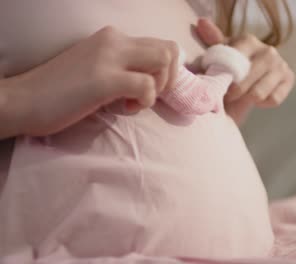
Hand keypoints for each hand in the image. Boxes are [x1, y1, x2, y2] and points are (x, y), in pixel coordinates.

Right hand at [3, 26, 179, 136]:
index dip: (165, 71)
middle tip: (148, 96)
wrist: (24, 100)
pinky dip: (144, 101)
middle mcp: (114, 40)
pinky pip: (146, 85)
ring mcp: (109, 57)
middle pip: (169, 49)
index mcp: (113, 37)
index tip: (152, 89)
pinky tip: (125, 108)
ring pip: (163, 61)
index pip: (160, 45)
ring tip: (133, 102)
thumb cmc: (61, 91)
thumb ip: (124, 67)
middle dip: (168, 79)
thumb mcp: (98, 68)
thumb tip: (154, 80)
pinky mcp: (104, 79)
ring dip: (158, 87)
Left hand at [196, 18, 294, 107]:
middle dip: (234, 92)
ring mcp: (281, 64)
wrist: (248, 80)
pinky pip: (273, 99)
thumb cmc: (230, 66)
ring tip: (241, 98)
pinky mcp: (289, 79)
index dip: (226, 77)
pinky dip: (263, 103)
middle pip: (248, 80)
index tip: (220, 84)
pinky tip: (257, 99)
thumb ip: (212, 41)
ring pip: (259, 93)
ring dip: (247, 100)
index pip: (236, 61)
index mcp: (248, 40)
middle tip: (228, 97)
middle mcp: (268, 50)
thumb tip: (202, 23)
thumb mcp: (220, 55)